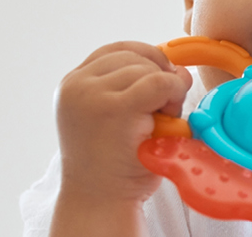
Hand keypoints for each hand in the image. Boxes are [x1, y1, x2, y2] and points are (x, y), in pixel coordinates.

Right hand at [51, 41, 192, 235]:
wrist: (101, 201)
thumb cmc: (114, 164)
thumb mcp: (112, 115)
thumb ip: (132, 86)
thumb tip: (180, 67)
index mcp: (72, 84)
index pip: (117, 51)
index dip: (146, 60)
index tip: (159, 83)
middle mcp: (77, 85)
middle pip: (134, 56)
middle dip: (157, 76)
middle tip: (160, 112)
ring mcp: (92, 95)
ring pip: (148, 68)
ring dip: (166, 90)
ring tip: (159, 122)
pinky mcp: (114, 109)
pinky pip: (159, 83)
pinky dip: (173, 94)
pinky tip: (168, 118)